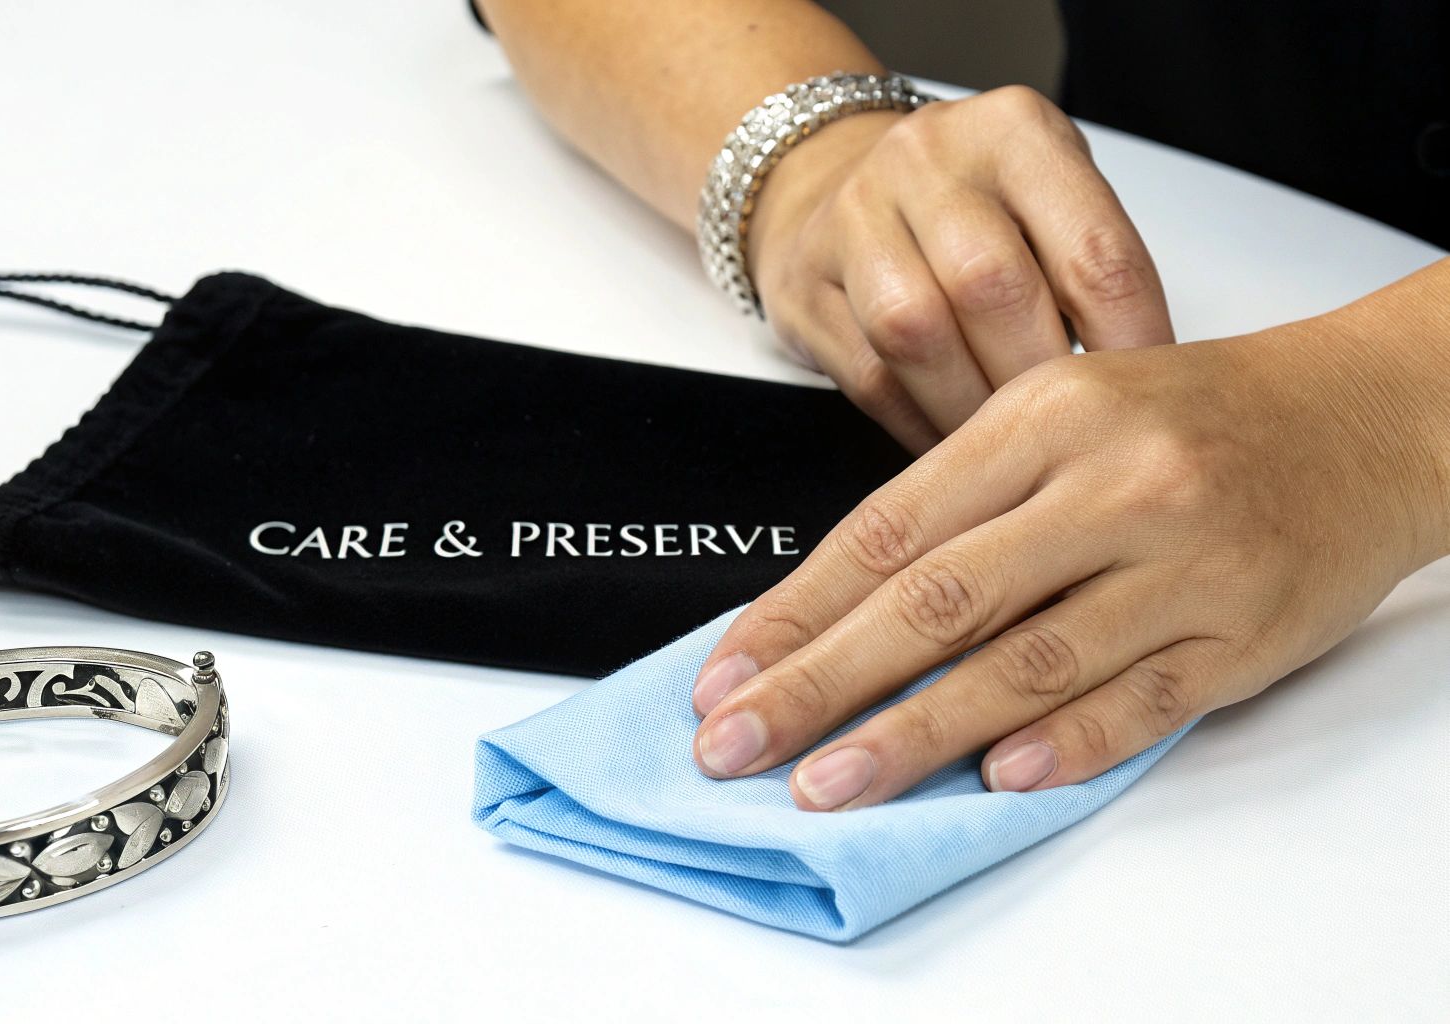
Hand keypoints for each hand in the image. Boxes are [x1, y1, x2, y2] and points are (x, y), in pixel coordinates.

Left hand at [687, 297, 1449, 809]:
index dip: (796, 610)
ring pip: (1028, 661)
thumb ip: (961, 501)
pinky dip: (1063, 745)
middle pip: (937, 600)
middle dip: (822, 682)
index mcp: (1043, 416)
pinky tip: (991, 781)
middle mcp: (1109, 483)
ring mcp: (1183, 561)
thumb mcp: (1062, 414)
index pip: (889, 528)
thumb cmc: (1192, 418)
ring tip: (832, 783)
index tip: (726, 673)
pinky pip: (1141, 702)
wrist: (1366, 416)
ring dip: (916, 734)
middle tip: (739, 744)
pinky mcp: (1245, 632)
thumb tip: (832, 611)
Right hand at [748, 86, 1176, 451]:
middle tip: (1073, 441)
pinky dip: (920, 426)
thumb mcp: (1045, 197)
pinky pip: (869, 377)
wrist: (828, 179)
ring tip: (1010, 451)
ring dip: (971, 411)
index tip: (1146, 406)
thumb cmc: (966, 204)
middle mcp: (926, 160)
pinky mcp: (803, 285)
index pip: (1091, 250)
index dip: (1129, 343)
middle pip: (993, 288)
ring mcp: (852, 217)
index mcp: (1013, 131)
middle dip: (1038, 381)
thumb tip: (1145, 385)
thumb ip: (1088, 268)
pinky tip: (956, 450)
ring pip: (917, 333)